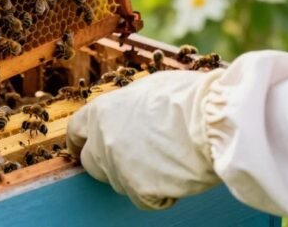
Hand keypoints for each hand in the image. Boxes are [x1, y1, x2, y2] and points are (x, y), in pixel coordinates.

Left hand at [67, 69, 224, 209]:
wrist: (212, 120)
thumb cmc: (188, 97)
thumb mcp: (150, 88)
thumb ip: (128, 106)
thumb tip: (130, 113)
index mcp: (102, 111)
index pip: (76, 132)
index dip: (80, 142)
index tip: (82, 148)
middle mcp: (103, 140)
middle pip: (92, 163)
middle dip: (109, 164)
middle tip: (138, 158)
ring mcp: (118, 166)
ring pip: (119, 183)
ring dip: (138, 178)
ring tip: (168, 159)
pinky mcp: (137, 190)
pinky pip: (145, 200)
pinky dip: (160, 194)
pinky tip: (177, 174)